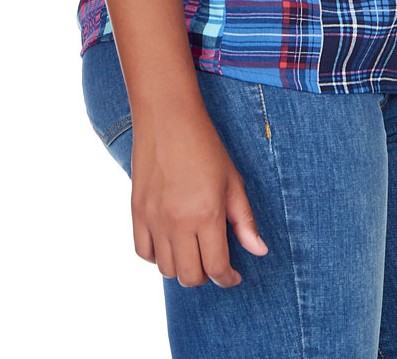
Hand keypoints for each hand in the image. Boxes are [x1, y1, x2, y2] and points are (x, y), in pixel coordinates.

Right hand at [130, 104, 268, 286]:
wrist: (168, 118)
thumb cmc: (205, 146)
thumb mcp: (232, 181)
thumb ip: (244, 221)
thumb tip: (259, 251)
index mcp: (207, 214)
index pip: (217, 268)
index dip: (228, 278)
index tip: (233, 275)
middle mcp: (178, 222)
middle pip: (190, 276)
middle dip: (206, 276)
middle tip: (214, 261)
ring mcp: (154, 218)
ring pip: (166, 270)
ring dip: (182, 267)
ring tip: (193, 250)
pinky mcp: (137, 211)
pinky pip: (143, 253)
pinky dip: (157, 257)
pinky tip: (170, 243)